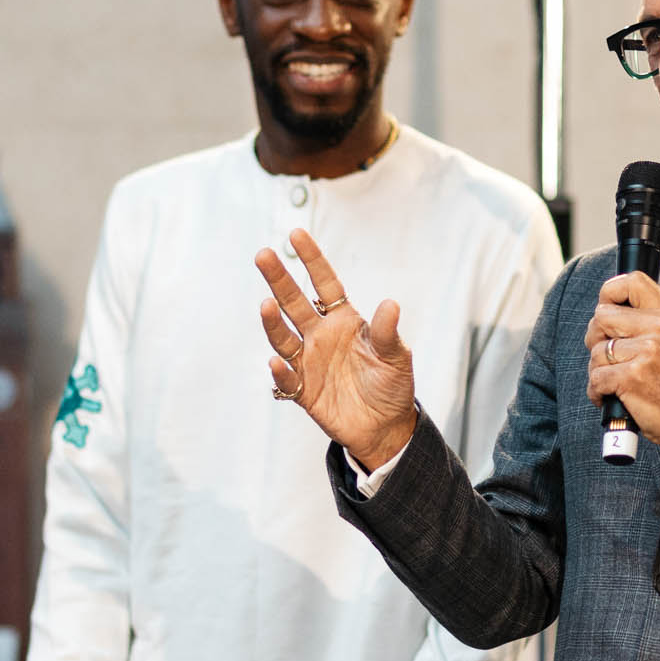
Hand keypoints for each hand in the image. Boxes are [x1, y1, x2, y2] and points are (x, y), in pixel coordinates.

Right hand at [255, 229, 417, 469]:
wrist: (385, 426)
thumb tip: (391, 304)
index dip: (311, 260)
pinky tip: (277, 362)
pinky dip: (280, 371)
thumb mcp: (396, 356)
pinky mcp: (303, 390)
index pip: (324, 284)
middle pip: (294, 303)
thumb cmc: (391, 384)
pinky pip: (286, 379)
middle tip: (263, 255)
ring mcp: (309, 362)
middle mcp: (320, 336)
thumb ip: (387, 332)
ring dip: (273, 322)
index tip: (296, 235)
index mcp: (343, 320)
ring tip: (266, 305)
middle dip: (279, 280)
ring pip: (283, 337)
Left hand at [585, 272, 659, 455]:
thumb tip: (609, 311)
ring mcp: (645, 352)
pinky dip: (598, 392)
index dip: (609, 294)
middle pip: (601, 316)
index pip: (631, 281)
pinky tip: (613, 396)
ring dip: (599, 371)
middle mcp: (659, 329)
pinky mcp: (631, 377)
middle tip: (612, 358)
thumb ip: (648, 321)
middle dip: (597, 339)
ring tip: (617, 382)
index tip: (608, 312)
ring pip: (595, 351)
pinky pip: (595, 377)